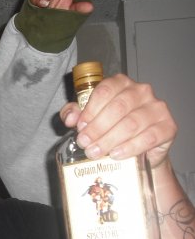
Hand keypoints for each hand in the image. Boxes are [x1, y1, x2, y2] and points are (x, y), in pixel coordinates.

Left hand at [60, 74, 176, 169]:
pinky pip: (149, 137)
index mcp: (121, 84)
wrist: (139, 148)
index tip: (79, 127)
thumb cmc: (111, 127)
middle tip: (84, 143)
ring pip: (131, 123)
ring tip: (95, 152)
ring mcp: (157, 108)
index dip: (90, 110)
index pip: (105, 90)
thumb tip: (70, 118)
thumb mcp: (89, 118)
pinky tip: (116, 154)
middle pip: (117, 107)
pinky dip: (130, 147)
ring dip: (109, 140)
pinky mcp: (168, 126)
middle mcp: (141, 91)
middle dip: (97, 128)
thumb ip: (75, 114)